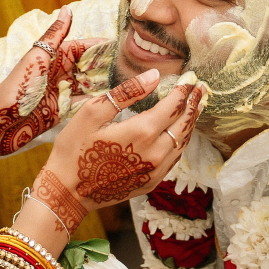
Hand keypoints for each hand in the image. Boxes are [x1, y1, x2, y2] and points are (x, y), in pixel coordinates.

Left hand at [0, 8, 143, 171]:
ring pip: (90, 85)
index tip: (129, 47)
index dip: (105, 47)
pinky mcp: (62, 111)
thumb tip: (67, 8)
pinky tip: (118, 102)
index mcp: (53, 57)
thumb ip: (54, 37)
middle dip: (111, 66)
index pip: (85, 47)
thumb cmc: (14, 90)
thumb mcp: (36, 60)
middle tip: (140, 69)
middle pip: (91, 66)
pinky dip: (99, 102)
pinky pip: (85, 103)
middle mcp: (60, 73)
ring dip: (108, 84)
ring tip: (135, 84)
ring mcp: (61, 92)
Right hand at [38, 78, 204, 218]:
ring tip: (195, 107)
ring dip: (190, 122)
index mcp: (141, 132)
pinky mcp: (151, 182)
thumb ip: (126, 93)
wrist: (68, 192)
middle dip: (193, 104)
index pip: (173, 105)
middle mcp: (155, 152)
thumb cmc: (74, 150)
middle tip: (201, 89)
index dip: (183, 90)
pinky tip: (180, 133)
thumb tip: (153, 76)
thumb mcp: (92, 113)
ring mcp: (155, 170)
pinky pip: (174, 158)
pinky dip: (181, 141)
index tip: (190, 78)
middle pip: (184, 123)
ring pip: (182, 142)